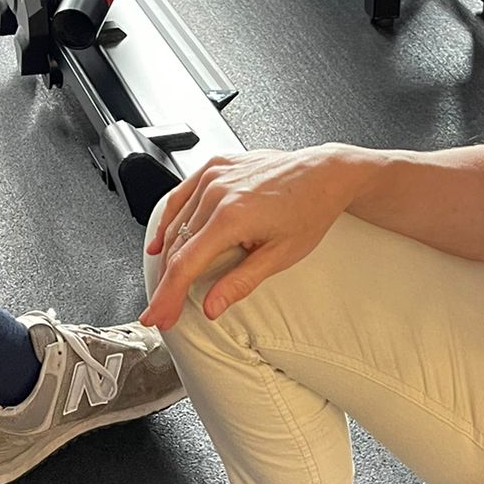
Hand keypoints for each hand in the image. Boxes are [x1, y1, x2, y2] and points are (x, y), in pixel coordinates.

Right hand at [140, 146, 364, 329]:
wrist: (324, 174)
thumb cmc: (309, 209)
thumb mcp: (280, 255)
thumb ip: (240, 282)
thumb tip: (212, 306)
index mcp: (232, 216)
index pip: (185, 264)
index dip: (167, 295)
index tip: (159, 316)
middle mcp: (217, 192)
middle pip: (176, 247)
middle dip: (166, 283)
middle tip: (163, 310)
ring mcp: (213, 176)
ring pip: (175, 223)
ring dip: (166, 257)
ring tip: (165, 284)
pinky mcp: (214, 167)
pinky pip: (180, 197)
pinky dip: (168, 221)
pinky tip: (161, 241)